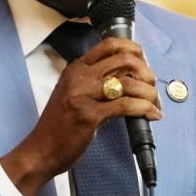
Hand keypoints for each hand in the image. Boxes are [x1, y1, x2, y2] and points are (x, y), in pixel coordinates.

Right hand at [0, 38, 161, 195]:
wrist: (41, 150)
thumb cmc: (59, 125)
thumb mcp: (73, 93)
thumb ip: (95, 82)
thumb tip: (129, 77)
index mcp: (76, 68)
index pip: (110, 45)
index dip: (133, 49)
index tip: (144, 62)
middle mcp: (80, 77)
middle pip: (124, 59)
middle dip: (146, 72)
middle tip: (152, 86)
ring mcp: (83, 95)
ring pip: (128, 82)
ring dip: (149, 93)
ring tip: (155, 104)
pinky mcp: (89, 116)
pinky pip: (126, 106)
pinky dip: (144, 109)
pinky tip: (151, 115)